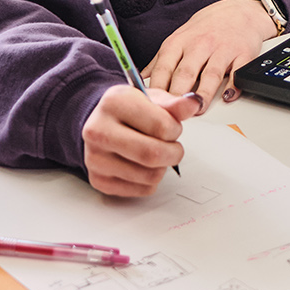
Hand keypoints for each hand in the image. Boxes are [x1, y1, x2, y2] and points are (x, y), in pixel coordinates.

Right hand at [81, 85, 203, 196]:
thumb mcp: (152, 99)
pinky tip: (143, 165)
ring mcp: (95, 158)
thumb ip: (174, 104)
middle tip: (174, 148)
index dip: (175, 130)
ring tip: (157, 154)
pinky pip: (141, 190)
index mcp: (114, 103)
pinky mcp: (98, 180)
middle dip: (174, 153)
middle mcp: (98, 131)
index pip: (161, 126)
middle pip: (152, 155)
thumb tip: (194, 103)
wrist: (101, 123)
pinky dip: (151, 181)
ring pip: (149, 176)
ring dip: (163, 168)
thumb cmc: (129, 110)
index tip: (172, 128)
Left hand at [143, 0, 278, 107]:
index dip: (157, 90)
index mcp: (179, 43)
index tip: (153, 108)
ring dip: (203, 94)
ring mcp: (222, 49)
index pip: (163, 69)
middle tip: (172, 115)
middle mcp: (200, 45)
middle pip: (185, 73)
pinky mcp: (243, 54)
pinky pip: (238, 72)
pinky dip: (233, 86)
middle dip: (177, 95)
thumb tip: (138, 82)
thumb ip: (159, 62)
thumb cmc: (205, 29)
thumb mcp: (177, 39)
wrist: (238, 11)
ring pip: (211, 75)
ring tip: (197, 109)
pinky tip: (227, 96)